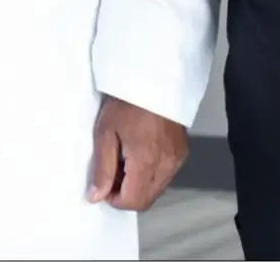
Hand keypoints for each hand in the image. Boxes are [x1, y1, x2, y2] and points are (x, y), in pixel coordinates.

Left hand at [87, 95, 186, 210]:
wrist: (152, 78)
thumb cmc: (126, 101)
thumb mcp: (105, 133)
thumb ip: (102, 168)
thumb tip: (96, 196)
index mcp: (147, 161)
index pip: (133, 201)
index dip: (115, 199)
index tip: (104, 186)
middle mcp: (167, 164)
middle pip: (146, 199)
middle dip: (127, 193)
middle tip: (112, 171)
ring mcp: (177, 159)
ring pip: (157, 188)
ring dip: (139, 184)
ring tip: (124, 158)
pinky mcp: (182, 151)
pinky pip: (166, 175)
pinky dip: (151, 173)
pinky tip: (139, 153)